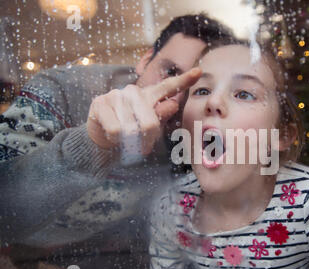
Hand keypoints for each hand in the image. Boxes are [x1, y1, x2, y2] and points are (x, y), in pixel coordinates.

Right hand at [87, 67, 201, 155]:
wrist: (102, 139)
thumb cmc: (130, 133)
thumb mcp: (148, 127)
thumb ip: (160, 116)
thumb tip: (173, 104)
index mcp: (149, 96)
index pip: (168, 87)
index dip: (184, 80)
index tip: (199, 72)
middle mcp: (134, 91)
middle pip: (149, 121)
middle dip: (146, 140)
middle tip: (143, 148)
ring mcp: (116, 95)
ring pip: (131, 128)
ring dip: (129, 142)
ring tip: (125, 140)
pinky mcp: (100, 103)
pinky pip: (115, 130)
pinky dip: (116, 140)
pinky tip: (113, 136)